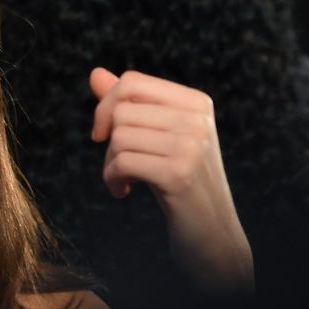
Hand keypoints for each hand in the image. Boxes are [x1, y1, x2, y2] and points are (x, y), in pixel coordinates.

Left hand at [90, 68, 253, 292]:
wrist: (213, 234)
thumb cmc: (179, 182)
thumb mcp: (158, 138)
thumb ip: (130, 105)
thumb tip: (95, 73)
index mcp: (196, 102)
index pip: (133, 81)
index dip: (106, 106)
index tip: (104, 134)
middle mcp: (198, 119)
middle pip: (121, 110)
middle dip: (109, 142)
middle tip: (120, 166)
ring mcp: (191, 146)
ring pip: (118, 137)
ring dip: (110, 164)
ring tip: (125, 180)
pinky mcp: (178, 174)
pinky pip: (121, 162)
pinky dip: (112, 180)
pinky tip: (124, 192)